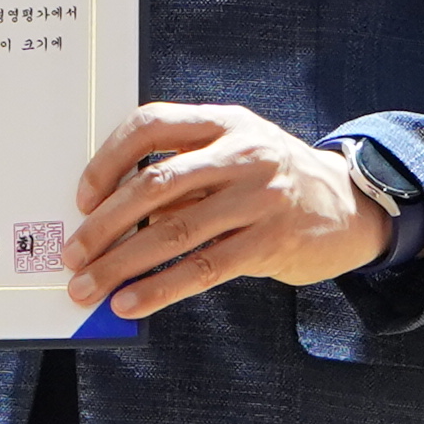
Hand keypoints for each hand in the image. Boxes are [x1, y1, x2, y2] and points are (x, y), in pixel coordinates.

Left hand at [59, 103, 388, 319]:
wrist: (351, 207)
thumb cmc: (273, 182)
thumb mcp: (236, 151)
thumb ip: (185, 168)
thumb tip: (112, 217)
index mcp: (223, 121)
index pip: (151, 125)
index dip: (108, 159)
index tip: (82, 196)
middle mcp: (241, 153)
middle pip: (155, 184)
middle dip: (104, 223)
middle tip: (73, 252)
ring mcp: (259, 198)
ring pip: (174, 232)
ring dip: (122, 263)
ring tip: (88, 287)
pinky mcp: (270, 243)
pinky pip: (203, 268)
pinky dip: (159, 288)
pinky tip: (131, 303)